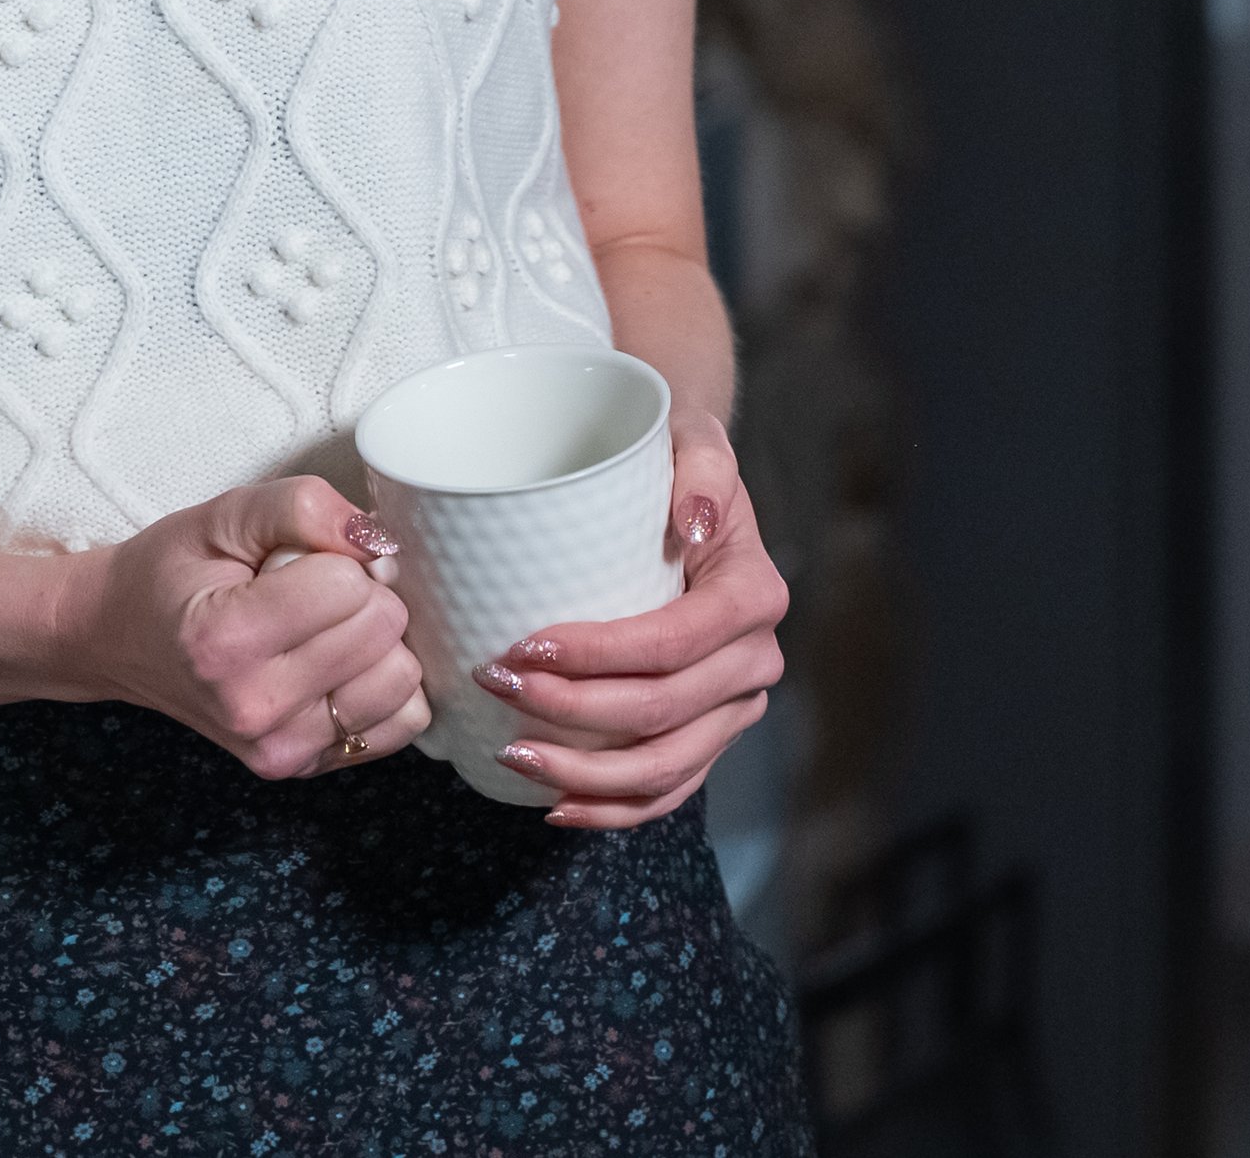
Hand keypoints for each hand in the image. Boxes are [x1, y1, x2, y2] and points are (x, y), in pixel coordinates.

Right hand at [55, 475, 428, 780]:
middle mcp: (253, 708)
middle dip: (362, 593)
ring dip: (379, 641)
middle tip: (313, 590)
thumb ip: (300, 506)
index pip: (347, 586)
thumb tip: (376, 539)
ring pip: (403, 681)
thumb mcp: (222, 514)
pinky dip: (384, 685)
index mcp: (224, 641)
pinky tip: (342, 664)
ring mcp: (281, 750)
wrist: (122, 639)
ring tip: (326, 628)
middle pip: (382, 630)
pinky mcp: (304, 769)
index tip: (303, 558)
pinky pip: (401, 723)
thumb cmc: (172, 573)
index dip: (337, 555)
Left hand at [470, 407, 786, 828]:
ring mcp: (734, 707)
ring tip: (513, 753)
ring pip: (663, 767)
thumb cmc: (675, 462)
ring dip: (584, 774)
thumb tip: (689, 522)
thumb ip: (702, 466)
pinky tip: (557, 805)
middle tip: (495, 686)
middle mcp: (754, 661)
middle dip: (572, 712)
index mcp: (751, 595)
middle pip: (660, 712)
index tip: (523, 645)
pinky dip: (615, 808)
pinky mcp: (711, 735)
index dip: (597, 656)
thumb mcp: (694, 440)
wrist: (690, 490)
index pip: (670, 643)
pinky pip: (668, 788)